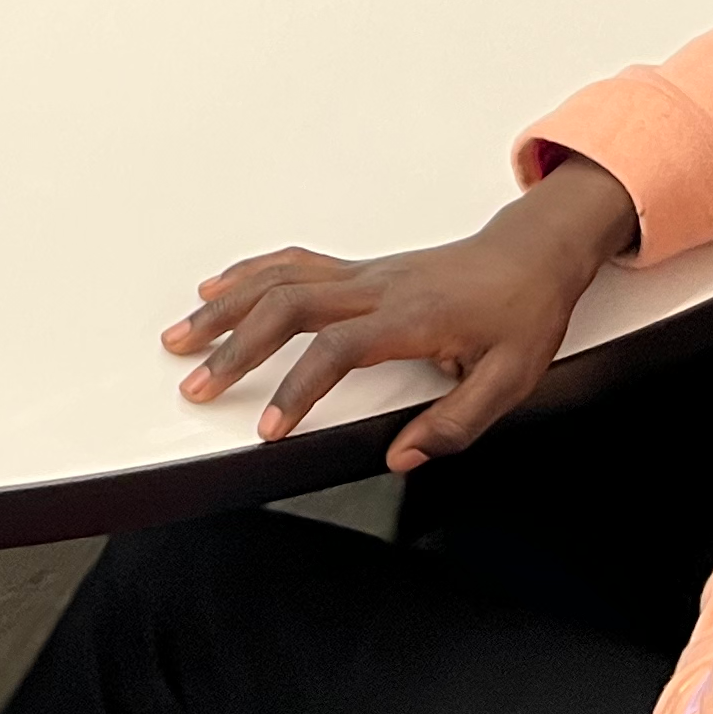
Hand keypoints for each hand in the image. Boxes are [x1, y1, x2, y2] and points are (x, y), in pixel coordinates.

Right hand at [163, 160, 637, 469]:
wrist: (530, 256)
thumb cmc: (521, 314)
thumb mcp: (510, 382)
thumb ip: (455, 424)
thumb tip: (403, 456)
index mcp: (410, 319)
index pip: (336, 350)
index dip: (296, 389)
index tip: (268, 428)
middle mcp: (376, 289)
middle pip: (287, 307)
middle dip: (233, 347)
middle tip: (196, 382)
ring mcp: (362, 274)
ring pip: (278, 280)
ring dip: (225, 308)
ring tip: (182, 336)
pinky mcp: (358, 269)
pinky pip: (291, 264)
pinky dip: (247, 274)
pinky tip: (218, 288)